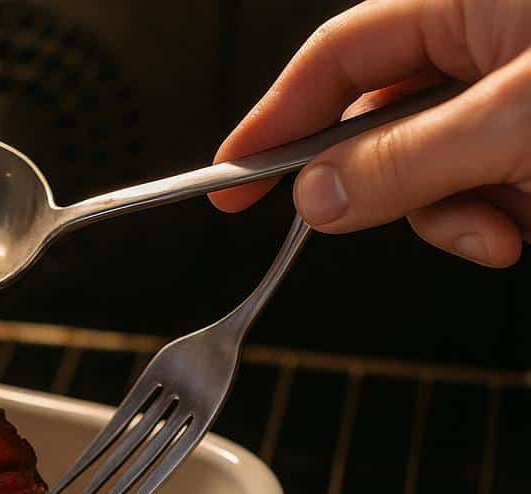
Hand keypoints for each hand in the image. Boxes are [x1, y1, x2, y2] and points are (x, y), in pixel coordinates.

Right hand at [211, 0, 530, 266]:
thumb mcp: (515, 125)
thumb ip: (407, 161)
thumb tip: (317, 196)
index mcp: (472, 2)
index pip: (338, 55)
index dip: (277, 117)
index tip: (232, 177)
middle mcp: (488, 44)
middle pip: (378, 125)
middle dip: (388, 188)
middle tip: (368, 220)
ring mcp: (513, 97)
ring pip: (428, 171)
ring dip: (452, 216)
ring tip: (501, 231)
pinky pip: (478, 191)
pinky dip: (495, 220)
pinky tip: (527, 224)